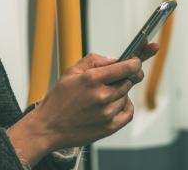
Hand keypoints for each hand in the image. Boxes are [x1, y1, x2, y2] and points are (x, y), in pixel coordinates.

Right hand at [33, 45, 156, 149]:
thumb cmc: (58, 99)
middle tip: (119, 75)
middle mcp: (102, 96)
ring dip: (121, 91)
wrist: (49, 126)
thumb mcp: (70, 72)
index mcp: (91, 79)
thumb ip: (93, 60)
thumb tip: (114, 60)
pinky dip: (126, 106)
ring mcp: (107, 113)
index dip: (136, 62)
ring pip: (126, 96)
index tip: (137, 60)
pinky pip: (128, 113)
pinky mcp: (109, 127)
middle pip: (128, 81)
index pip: (126, 67)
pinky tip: (115, 103)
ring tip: (103, 93)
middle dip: (127, 76)